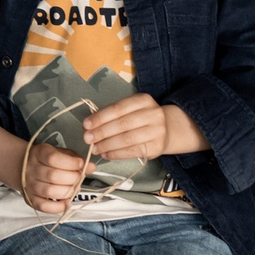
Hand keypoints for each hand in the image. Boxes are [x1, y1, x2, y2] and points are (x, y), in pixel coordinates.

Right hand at [22, 138, 90, 213]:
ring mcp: (30, 185)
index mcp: (39, 154)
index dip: (71, 163)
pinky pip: (44, 206)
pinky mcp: (31, 198)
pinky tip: (66, 202)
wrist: (23, 166)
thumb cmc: (46, 160)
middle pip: (53, 176)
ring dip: (68, 192)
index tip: (81, 164)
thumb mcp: (59, 153)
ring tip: (74, 188)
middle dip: (73, 178)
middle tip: (79, 177)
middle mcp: (32, 169)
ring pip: (50, 191)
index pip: (53, 158)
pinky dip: (57, 207)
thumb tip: (91, 167)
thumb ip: (75, 160)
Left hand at [80, 94, 207, 162]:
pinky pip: (132, 152)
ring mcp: (157, 132)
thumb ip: (112, 114)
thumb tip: (89, 126)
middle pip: (122, 124)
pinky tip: (106, 154)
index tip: (86, 124)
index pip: (118, 108)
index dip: (100, 117)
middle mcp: (153, 114)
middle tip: (87, 139)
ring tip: (94, 148)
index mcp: (144, 100)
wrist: (168, 129)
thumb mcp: (131, 109)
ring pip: (126, 140)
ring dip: (107, 145)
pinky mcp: (156, 147)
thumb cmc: (142, 117)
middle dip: (101, 132)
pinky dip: (116, 154)